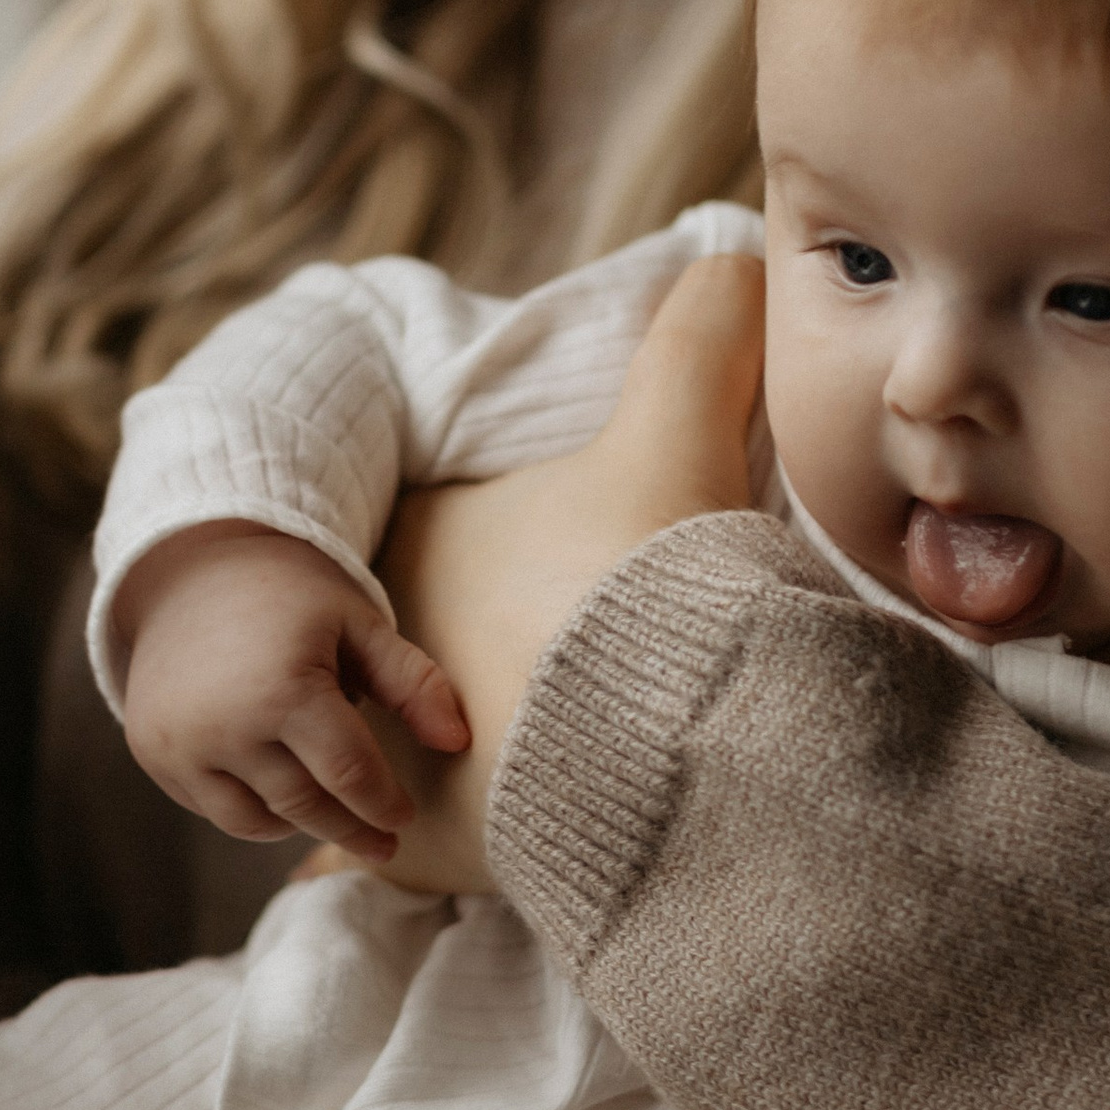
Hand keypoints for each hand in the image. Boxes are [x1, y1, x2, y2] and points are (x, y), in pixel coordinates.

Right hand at [116, 523, 468, 864]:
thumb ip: (413, 683)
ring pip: (255, 821)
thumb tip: (458, 743)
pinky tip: (279, 793)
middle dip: (350, 829)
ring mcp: (180, 745)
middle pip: (304, 806)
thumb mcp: (358, 623)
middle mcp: (224, 726)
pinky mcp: (153, 754)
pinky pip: (213, 808)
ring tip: (332, 815)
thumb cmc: (290, 596)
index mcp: (284, 689)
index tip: (406, 818)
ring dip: (301, 823)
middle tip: (383, 845)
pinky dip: (252, 809)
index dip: (384, 804)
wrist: (188, 570)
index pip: (350, 774)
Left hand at [377, 254, 766, 893]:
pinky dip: (454, 840)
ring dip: (460, 754)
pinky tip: (513, 834)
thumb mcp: (682, 432)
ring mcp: (382, 757)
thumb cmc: (646, 585)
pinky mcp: (412, 854)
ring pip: (408, 744)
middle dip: (476, 655)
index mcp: (412, 543)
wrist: (656, 748)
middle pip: (418, 642)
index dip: (502, 547)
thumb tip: (741, 255)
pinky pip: (411, 844)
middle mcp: (369, 649)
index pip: (435, 535)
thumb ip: (706, 330)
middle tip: (564, 673)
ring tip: (546, 760)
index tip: (567, 572)